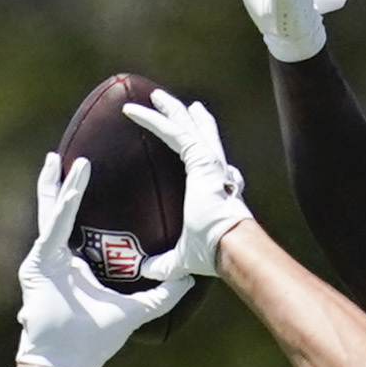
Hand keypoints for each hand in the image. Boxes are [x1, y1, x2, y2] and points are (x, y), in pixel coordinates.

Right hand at [13, 152, 188, 366]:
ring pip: (49, 213)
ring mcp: (44, 259)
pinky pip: (55, 230)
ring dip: (56, 186)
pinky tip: (71, 189)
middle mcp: (56, 256)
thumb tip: (189, 281)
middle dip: (59, 182)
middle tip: (65, 154)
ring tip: (57, 159)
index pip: (78, 222)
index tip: (90, 172)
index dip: (82, 199)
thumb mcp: (135, 311)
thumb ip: (161, 295)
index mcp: (75, 262)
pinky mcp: (38, 264)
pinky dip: (64, 209)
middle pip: (57, 211)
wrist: (71, 360)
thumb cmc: (95, 340)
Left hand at [118, 88, 256, 288]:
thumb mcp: (183, 259)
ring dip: (170, 110)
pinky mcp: (202, 159)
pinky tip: (135, 110)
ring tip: (155, 96)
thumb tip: (148, 270)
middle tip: (178, 104)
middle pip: (199, 136)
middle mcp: (215, 171)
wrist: (230, 247)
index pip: (206, 161)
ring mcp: (211, 162)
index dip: (200, 146)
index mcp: (214, 189)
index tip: (194, 137)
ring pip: (187, 127)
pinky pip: (174, 132)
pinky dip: (153, 120)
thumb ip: (165, 263)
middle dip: (186, 118)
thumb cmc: (213, 254)